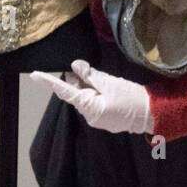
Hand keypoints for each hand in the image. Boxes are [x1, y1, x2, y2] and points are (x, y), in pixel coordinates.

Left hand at [32, 60, 154, 134]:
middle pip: (76, 95)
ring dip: (88, 87)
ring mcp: (97, 120)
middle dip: (77, 82)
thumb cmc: (131, 97)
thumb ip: (90, 75)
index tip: (35, 74)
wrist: (152, 113)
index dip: (49, 82)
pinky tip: (106, 88)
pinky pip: (95, 104)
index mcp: (88, 107)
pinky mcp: (105, 120)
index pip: (64, 91)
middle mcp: (89, 116)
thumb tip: (74, 66)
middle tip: (82, 70)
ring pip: (86, 99)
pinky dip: (96, 94)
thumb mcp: (110, 82)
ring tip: (100, 79)